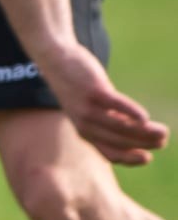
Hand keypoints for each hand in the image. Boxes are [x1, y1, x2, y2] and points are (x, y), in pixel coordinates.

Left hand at [39, 42, 169, 165]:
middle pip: (120, 142)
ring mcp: (88, 108)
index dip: (130, 159)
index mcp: (86, 132)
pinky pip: (115, 105)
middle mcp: (85, 124)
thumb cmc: (78, 86)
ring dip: (145, 131)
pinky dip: (131, 112)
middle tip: (163, 139)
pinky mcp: (93, 91)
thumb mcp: (91, 109)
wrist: (55, 60)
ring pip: (121, 127)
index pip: (110, 154)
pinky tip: (145, 117)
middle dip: (145, 144)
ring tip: (163, 131)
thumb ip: (110, 120)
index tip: (148, 158)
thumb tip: (138, 129)